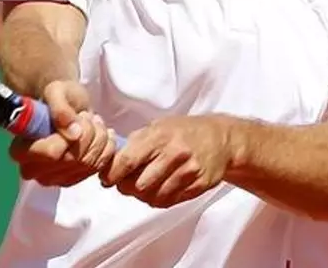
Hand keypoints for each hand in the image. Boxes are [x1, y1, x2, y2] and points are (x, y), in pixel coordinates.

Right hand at [8, 80, 116, 187]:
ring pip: (88, 164)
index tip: (77, 117)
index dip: (70, 134)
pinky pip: (97, 168)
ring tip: (94, 122)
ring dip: (99, 138)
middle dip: (89, 132)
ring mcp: (53, 179)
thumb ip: (60, 108)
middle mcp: (33, 170)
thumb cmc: (56, 98)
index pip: (52, 153)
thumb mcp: (56, 91)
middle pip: (74, 159)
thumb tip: (73, 132)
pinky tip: (101, 134)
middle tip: (88, 116)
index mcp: (21, 150)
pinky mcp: (71, 180)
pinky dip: (106, 148)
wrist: (64, 107)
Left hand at [99, 115, 230, 208]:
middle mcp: (174, 154)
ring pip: (153, 197)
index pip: (127, 160)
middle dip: (126, 187)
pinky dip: (159, 199)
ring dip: (142, 195)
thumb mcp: (158, 126)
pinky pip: (169, 201)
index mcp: (159, 137)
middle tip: (123, 183)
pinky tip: (158, 189)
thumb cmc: (184, 131)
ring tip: (141, 186)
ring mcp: (187, 171)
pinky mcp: (197, 185)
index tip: (105, 179)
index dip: (112, 174)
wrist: (221, 138)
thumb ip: (136, 142)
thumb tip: (111, 159)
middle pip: (139, 184)